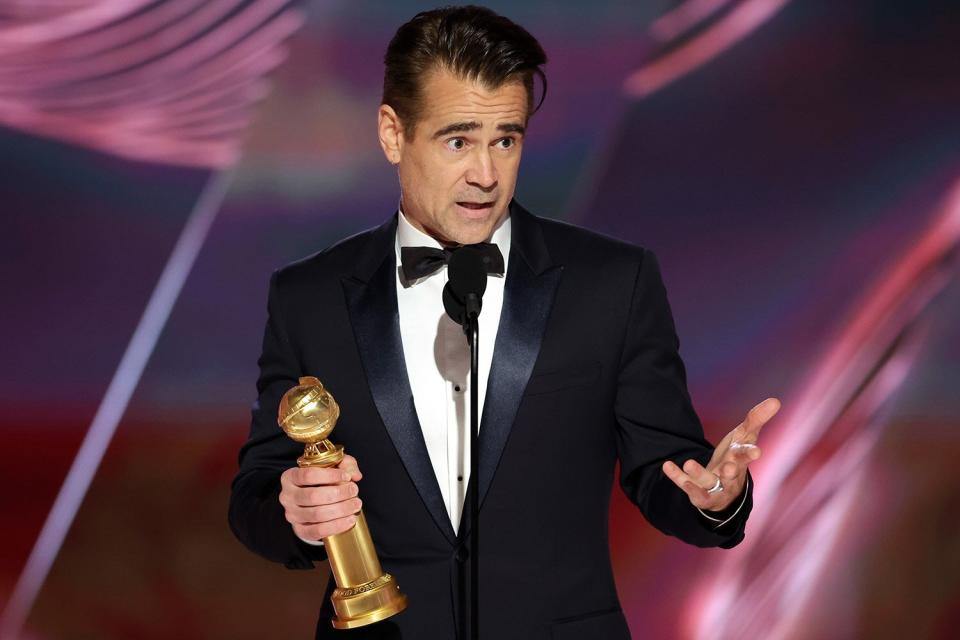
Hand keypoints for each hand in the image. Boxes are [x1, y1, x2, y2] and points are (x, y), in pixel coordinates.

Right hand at [279, 454, 363, 540]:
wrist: (311, 503)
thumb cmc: (321, 481)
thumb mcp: (331, 466)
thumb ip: (344, 464)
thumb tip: (354, 474)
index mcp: (290, 477)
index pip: (308, 475)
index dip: (330, 476)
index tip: (347, 476)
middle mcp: (287, 496)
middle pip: (313, 496)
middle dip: (338, 493)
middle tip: (354, 491)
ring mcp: (292, 515)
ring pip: (317, 514)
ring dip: (341, 510)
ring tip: (356, 504)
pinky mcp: (300, 530)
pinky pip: (318, 531)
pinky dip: (337, 526)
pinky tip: (350, 519)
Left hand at [662, 397, 779, 511]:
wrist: (725, 491)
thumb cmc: (735, 457)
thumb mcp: (744, 437)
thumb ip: (756, 419)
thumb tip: (776, 400)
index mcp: (740, 460)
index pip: (747, 456)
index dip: (750, 454)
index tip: (756, 452)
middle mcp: (730, 476)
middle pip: (732, 473)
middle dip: (731, 471)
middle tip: (728, 468)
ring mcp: (714, 487)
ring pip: (708, 482)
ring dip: (699, 473)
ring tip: (689, 463)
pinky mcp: (698, 493)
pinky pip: (687, 486)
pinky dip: (677, 477)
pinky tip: (667, 465)